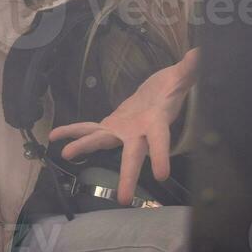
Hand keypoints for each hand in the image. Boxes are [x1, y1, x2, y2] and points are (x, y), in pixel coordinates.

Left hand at [50, 47, 198, 204]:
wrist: (158, 93)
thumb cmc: (173, 86)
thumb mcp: (181, 77)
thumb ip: (188, 69)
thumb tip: (197, 54)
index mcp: (158, 122)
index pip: (161, 140)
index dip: (161, 155)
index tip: (162, 175)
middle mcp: (139, 132)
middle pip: (133, 155)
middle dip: (128, 175)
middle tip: (123, 198)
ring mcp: (122, 131)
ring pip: (103, 141)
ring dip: (84, 146)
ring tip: (65, 154)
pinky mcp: (110, 125)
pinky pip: (89, 129)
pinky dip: (72, 131)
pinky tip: (54, 136)